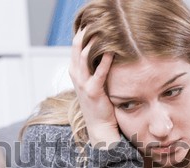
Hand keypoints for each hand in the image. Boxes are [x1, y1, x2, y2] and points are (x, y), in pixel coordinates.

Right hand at [69, 28, 119, 147]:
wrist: (99, 127)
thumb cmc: (100, 104)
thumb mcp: (95, 82)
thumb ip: (97, 67)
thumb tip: (109, 50)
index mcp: (75, 71)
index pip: (75, 45)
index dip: (83, 30)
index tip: (93, 19)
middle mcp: (76, 75)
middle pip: (76, 45)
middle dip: (86, 30)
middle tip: (98, 18)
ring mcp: (82, 83)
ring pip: (83, 55)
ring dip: (94, 40)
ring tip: (105, 27)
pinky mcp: (92, 91)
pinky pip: (98, 72)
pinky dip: (105, 60)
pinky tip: (113, 50)